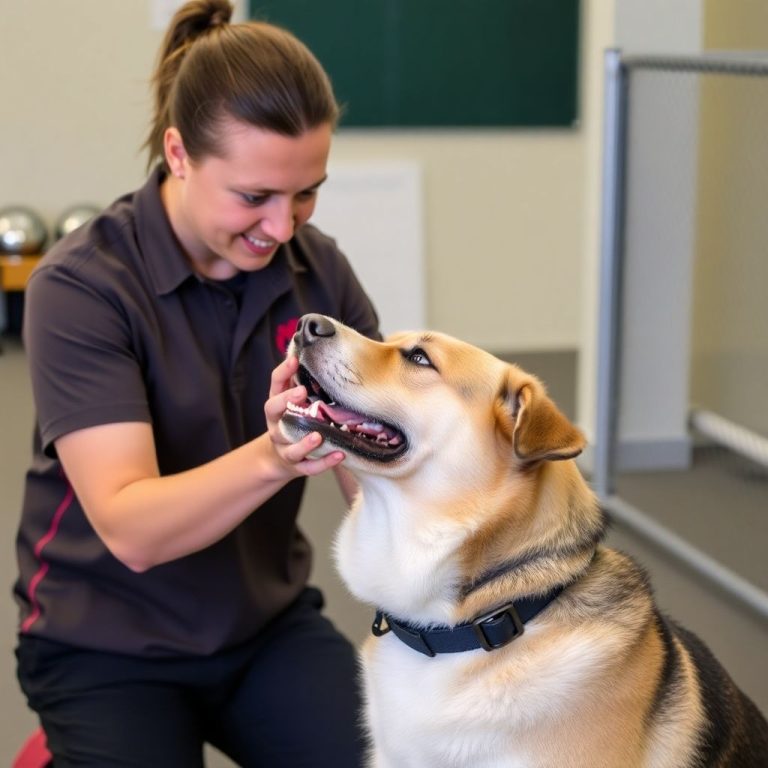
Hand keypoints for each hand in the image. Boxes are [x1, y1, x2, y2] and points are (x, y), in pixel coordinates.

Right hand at [264, 355, 344, 477]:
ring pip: (290, 446)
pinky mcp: (296, 466)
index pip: (274, 385)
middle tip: (301, 391)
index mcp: (276, 406)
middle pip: (273, 411)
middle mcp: (276, 426)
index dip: (283, 372)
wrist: (278, 459)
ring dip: (304, 442)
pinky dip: (324, 463)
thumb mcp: (294, 402)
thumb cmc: (293, 422)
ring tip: (319, 435)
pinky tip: (339, 455)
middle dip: (286, 400)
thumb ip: (301, 383)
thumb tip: (318, 355)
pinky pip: (309, 467)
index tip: (295, 360)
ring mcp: (284, 447)